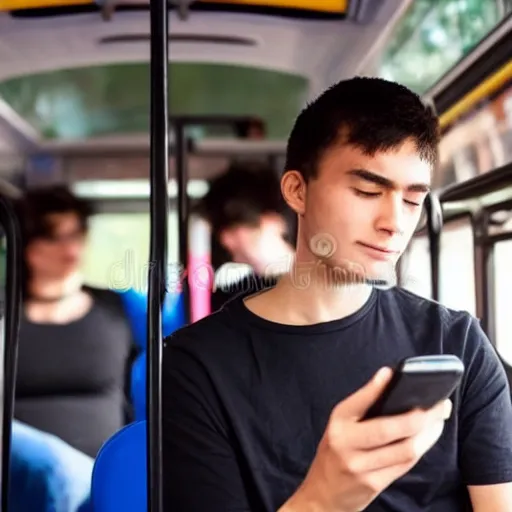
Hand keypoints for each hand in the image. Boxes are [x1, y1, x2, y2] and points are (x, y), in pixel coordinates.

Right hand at [280, 367, 451, 511]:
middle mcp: (347, 443)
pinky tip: (428, 438)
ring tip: (438, 420)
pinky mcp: (374, 484)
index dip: (376, 388)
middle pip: (390, 429)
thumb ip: (363, 407)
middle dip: (420, 416)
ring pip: (404, 449)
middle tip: (438, 405)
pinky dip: (420, 449)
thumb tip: (389, 379)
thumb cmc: (336, 451)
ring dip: (428, 434)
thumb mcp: (341, 425)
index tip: (392, 373)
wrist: (323, 493)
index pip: (359, 401)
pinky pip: (404, 464)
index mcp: (338, 422)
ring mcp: (360, 466)